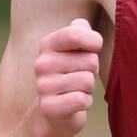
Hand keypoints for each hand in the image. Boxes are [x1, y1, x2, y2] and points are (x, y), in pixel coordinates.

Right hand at [34, 18, 101, 135]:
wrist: (55, 112)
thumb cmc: (71, 75)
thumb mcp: (75, 50)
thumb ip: (79, 31)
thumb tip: (81, 23)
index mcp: (47, 44)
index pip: (76, 33)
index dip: (94, 42)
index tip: (93, 50)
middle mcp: (42, 63)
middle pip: (90, 60)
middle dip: (93, 71)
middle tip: (80, 77)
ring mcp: (43, 86)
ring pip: (88, 81)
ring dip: (88, 88)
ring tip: (76, 90)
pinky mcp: (49, 107)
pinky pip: (82, 100)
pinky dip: (85, 103)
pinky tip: (74, 103)